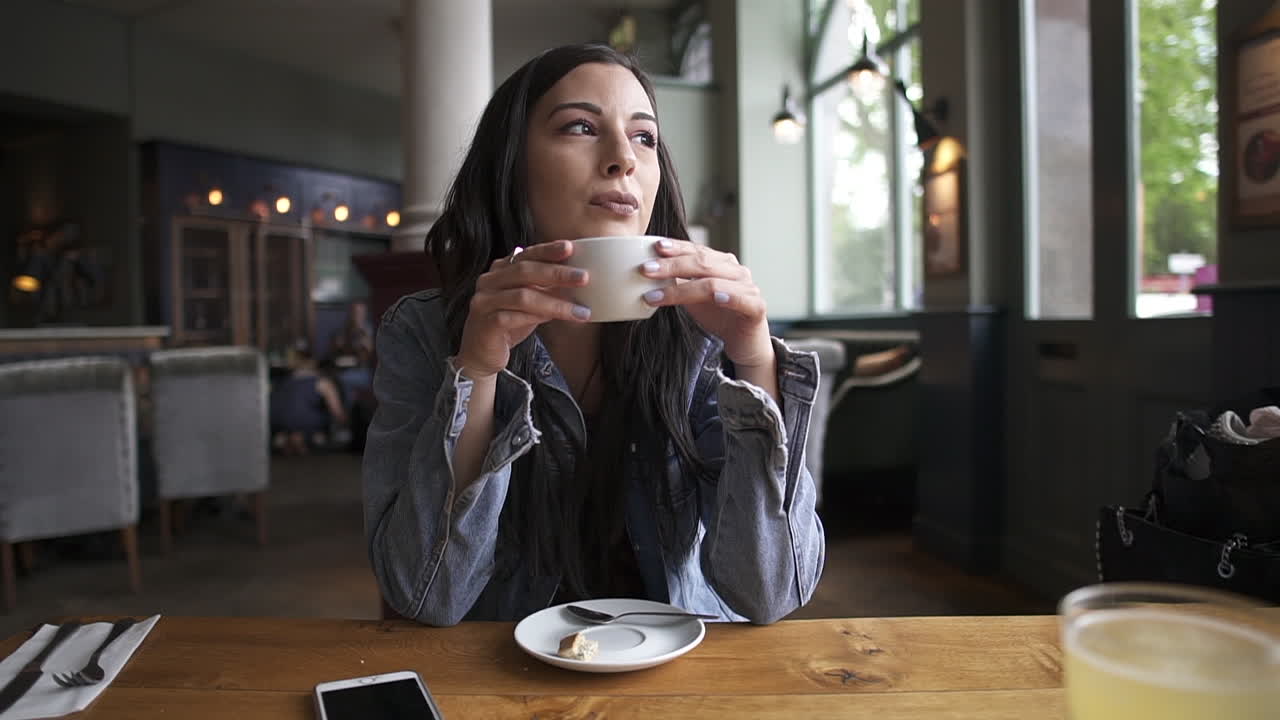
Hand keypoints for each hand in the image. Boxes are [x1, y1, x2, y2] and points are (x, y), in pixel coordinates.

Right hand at [455, 240, 590, 376]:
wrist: (482, 354)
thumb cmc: (509, 324)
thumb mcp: (531, 302)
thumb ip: (546, 288)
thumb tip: (578, 278)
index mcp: (500, 270)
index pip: (526, 254)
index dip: (548, 250)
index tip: (570, 248)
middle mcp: (489, 281)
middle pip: (525, 271)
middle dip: (557, 273)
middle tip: (583, 277)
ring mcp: (484, 301)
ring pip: (523, 296)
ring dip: (555, 303)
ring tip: (580, 311)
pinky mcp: (485, 323)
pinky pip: (512, 317)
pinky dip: (536, 318)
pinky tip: (554, 320)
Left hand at [640, 239, 774, 368]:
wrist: (744, 341)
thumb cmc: (719, 315)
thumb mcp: (693, 297)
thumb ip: (677, 283)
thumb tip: (647, 274)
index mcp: (721, 263)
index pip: (696, 250)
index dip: (676, 247)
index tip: (654, 247)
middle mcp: (735, 270)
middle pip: (702, 263)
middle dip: (671, 266)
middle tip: (645, 271)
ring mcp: (748, 287)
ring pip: (714, 283)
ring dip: (683, 290)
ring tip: (657, 296)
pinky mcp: (756, 307)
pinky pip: (743, 299)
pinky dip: (730, 296)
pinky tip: (716, 297)